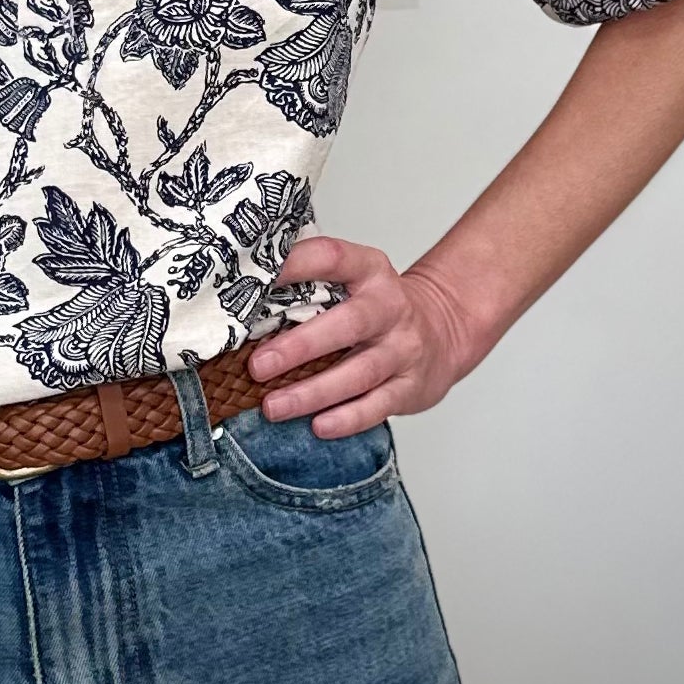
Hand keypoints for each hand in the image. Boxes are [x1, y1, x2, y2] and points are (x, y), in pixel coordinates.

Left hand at [245, 236, 482, 438]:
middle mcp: (389, 306)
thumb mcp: (353, 278)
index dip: (294, 266)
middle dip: (299, 347)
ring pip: (360, 373)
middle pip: (348, 324)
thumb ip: (312, 281)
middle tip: (257, 365)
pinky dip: (347, 419)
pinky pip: (377, 406)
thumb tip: (242, 294)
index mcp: (369, 269)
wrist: (441, 330)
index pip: (332, 257)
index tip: (255, 281)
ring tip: (273, 406)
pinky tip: (318, 426)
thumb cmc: (376, 305)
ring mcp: (403, 349)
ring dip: (313, 392)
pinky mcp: (410, 387)